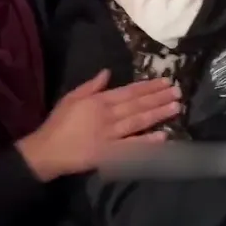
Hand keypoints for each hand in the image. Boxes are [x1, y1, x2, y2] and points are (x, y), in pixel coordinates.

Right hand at [17, 70, 179, 180]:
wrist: (47, 150)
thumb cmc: (59, 123)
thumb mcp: (71, 97)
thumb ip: (91, 85)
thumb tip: (108, 72)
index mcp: (99, 101)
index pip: (129, 91)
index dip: (149, 86)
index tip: (165, 81)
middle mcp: (108, 115)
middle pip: (138, 104)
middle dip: (159, 97)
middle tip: (178, 91)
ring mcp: (111, 135)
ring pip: (138, 121)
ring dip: (158, 114)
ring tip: (176, 107)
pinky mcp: (110, 153)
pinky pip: (132, 146)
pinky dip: (147, 141)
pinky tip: (163, 136)